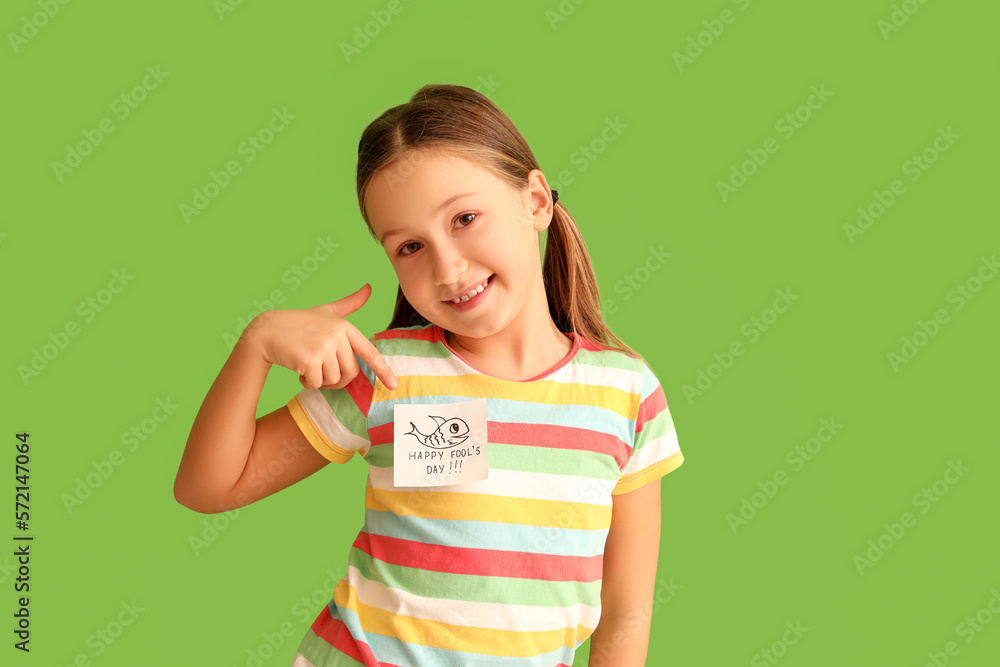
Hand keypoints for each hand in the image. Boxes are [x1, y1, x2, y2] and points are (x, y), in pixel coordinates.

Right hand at [246, 284, 397, 390]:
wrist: (267, 331)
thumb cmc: (299, 323)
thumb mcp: (327, 311)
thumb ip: (349, 303)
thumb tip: (369, 287)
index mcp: (345, 326)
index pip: (369, 352)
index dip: (383, 370)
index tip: (393, 385)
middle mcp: (337, 335)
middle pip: (350, 373)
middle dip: (336, 379)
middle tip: (320, 371)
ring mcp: (324, 347)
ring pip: (333, 380)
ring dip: (319, 380)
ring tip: (306, 364)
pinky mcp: (311, 359)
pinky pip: (316, 383)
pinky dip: (307, 382)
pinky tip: (298, 369)